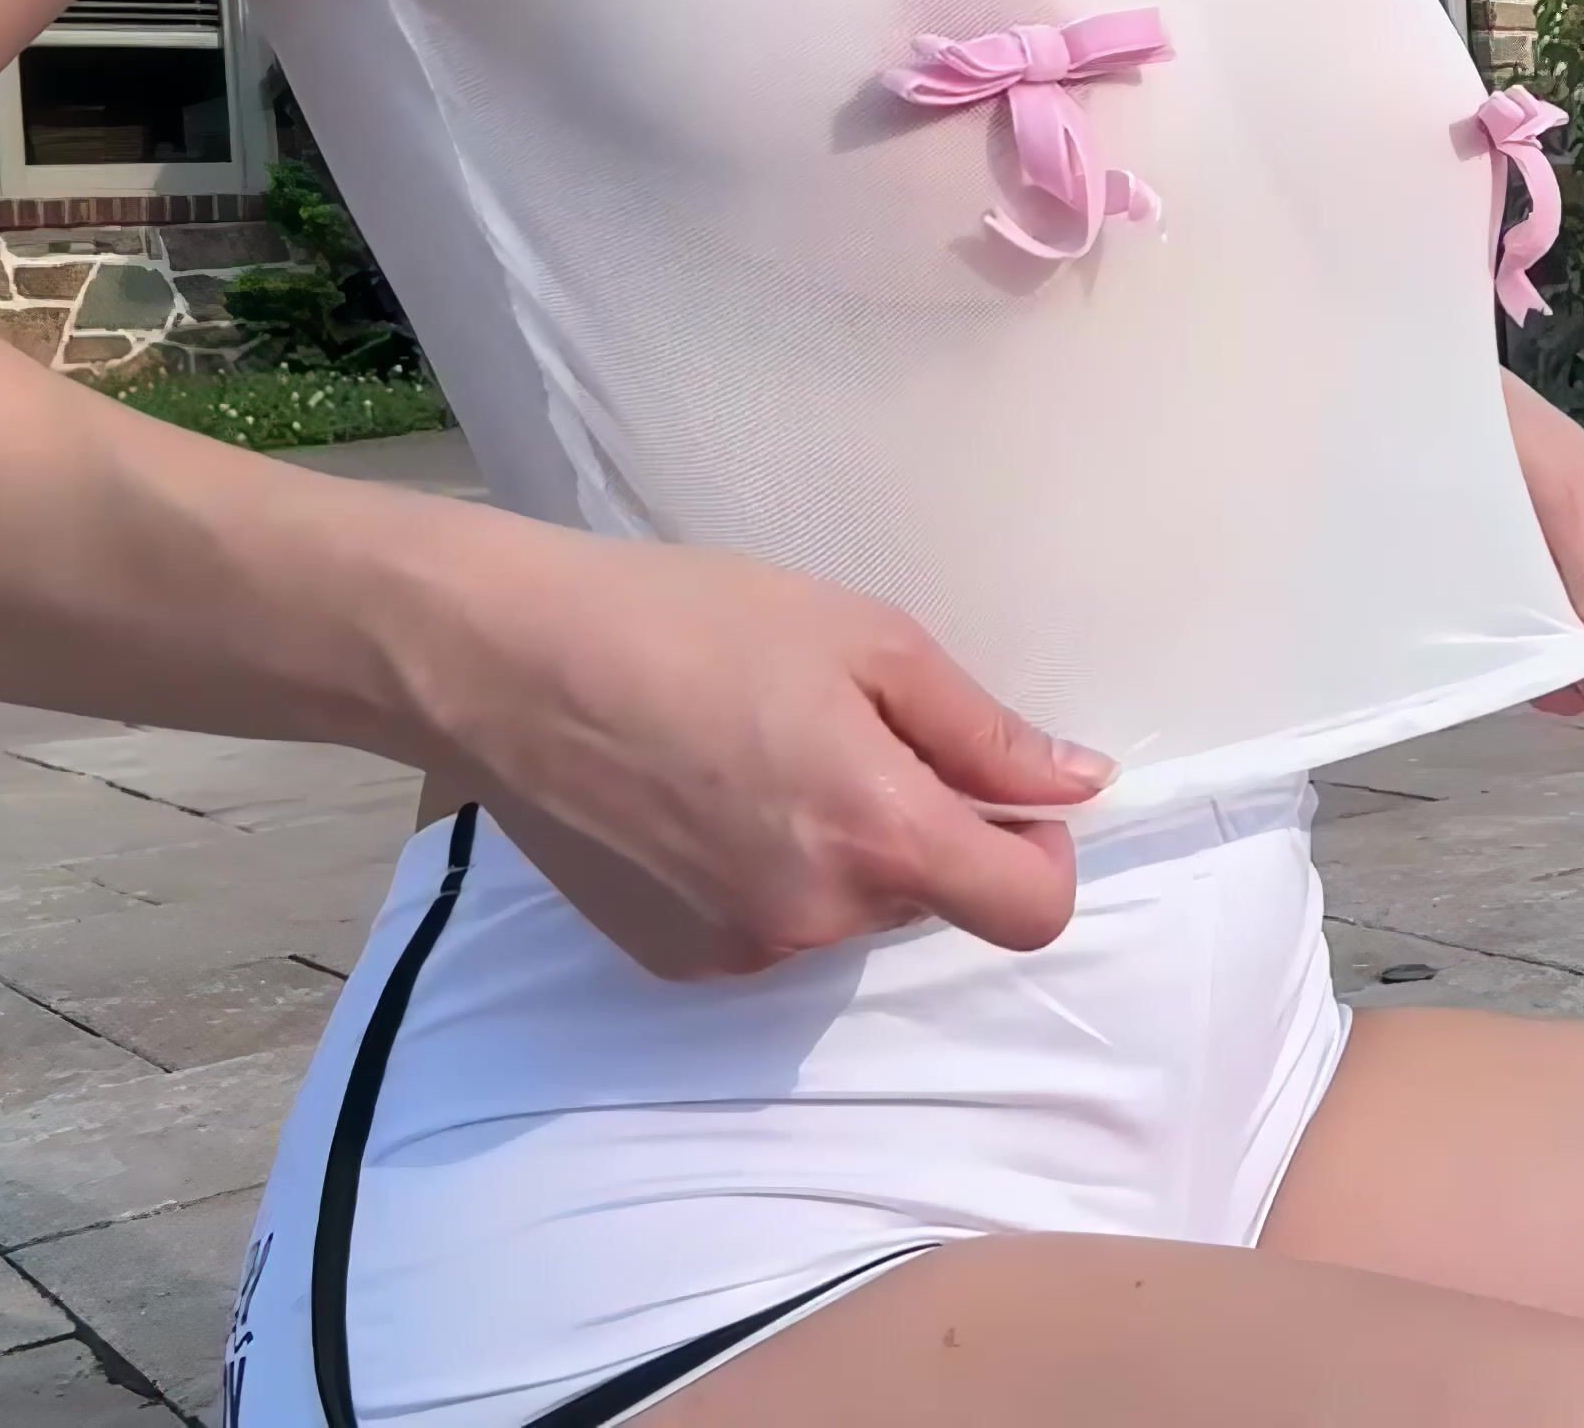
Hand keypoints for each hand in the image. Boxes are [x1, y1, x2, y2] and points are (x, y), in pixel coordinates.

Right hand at [390, 518, 1114, 978]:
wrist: (504, 662)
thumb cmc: (688, 622)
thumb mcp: (866, 641)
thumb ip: (983, 731)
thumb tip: (1080, 786)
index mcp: (878, 838)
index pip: (1031, 911)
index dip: (1040, 854)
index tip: (1005, 796)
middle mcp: (816, 920)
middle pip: (934, 902)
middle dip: (923, 830)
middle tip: (850, 733)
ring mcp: (740, 952)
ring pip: (850, 914)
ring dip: (844, 853)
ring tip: (764, 754)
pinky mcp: (676, 960)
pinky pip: (772, 925)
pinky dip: (769, 874)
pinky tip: (707, 797)